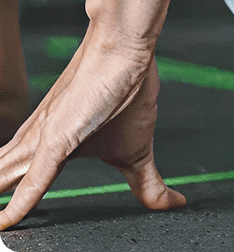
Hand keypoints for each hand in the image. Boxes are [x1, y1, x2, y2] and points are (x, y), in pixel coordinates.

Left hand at [0, 27, 184, 229]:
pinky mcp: (57, 137)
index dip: (7, 204)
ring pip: (5, 180)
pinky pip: (34, 179)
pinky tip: (7, 221)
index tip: (2, 225)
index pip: (19, 183)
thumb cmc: (126, 87)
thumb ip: (146, 184)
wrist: (125, 49)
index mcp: (51, 147)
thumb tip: (176, 204)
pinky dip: (20, 204)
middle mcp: (37, 144)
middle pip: (3, 180)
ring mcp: (43, 140)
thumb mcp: (138, 151)